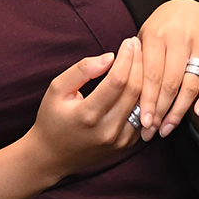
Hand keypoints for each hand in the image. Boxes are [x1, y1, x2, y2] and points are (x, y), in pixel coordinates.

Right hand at [25, 38, 143, 178]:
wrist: (52, 156)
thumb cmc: (52, 118)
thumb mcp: (56, 89)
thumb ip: (81, 71)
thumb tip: (110, 57)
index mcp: (88, 115)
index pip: (117, 81)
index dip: (126, 58)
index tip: (128, 41)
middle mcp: (107, 130)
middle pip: (134, 90)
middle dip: (139, 63)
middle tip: (138, 45)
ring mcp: (120, 140)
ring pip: (144, 103)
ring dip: (146, 78)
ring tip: (142, 59)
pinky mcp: (127, 145)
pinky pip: (143, 115)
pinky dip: (145, 96)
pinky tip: (141, 80)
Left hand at [134, 0, 198, 139]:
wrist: (190, 8)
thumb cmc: (161, 29)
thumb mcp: (144, 37)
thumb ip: (137, 62)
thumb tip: (124, 99)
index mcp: (155, 35)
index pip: (151, 75)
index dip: (147, 101)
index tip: (142, 123)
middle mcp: (179, 38)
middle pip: (170, 83)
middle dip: (160, 111)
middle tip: (152, 132)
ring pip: (191, 85)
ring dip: (179, 111)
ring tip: (168, 128)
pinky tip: (197, 113)